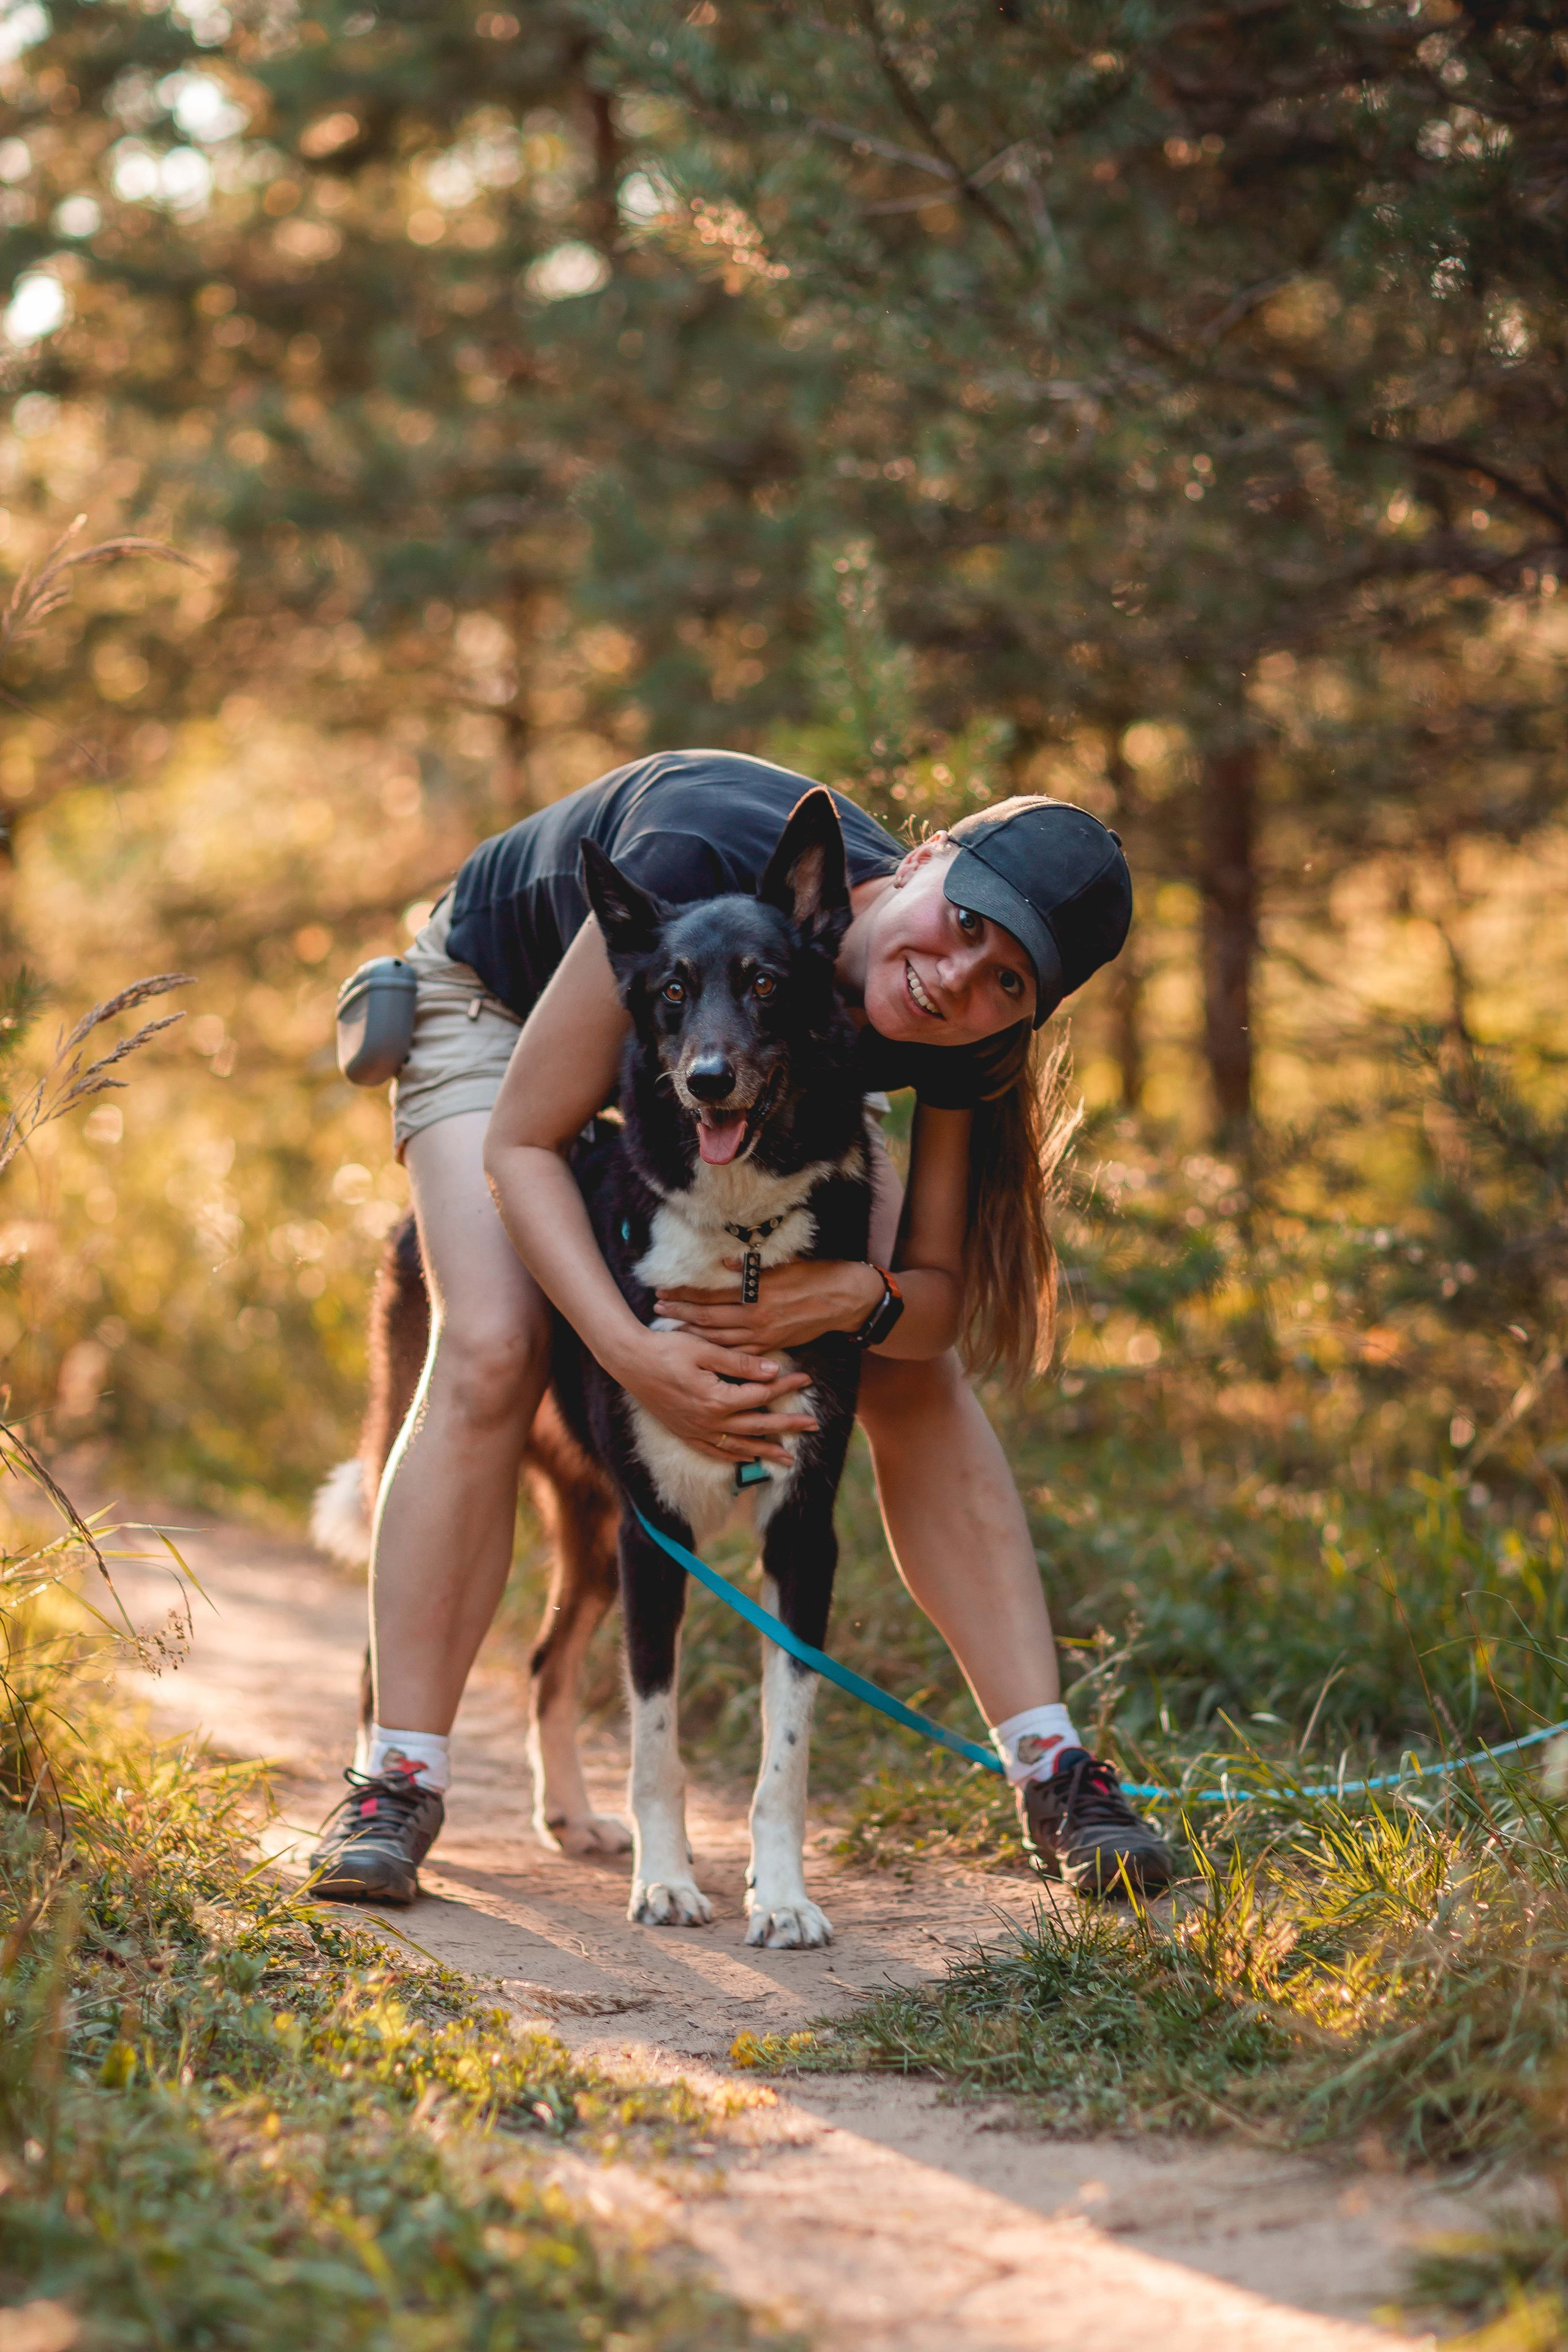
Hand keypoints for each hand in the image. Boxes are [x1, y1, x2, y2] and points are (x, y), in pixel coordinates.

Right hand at [612, 1326, 816, 1466]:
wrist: (630, 1361)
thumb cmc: (666, 1350)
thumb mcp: (705, 1349)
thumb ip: (740, 1364)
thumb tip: (772, 1372)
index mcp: (717, 1399)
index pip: (762, 1395)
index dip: (786, 1387)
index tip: (806, 1379)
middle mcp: (709, 1422)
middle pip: (757, 1427)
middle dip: (787, 1426)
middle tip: (813, 1426)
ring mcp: (696, 1431)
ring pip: (739, 1446)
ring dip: (765, 1452)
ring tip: (788, 1459)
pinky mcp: (685, 1433)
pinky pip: (714, 1452)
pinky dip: (734, 1458)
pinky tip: (747, 1459)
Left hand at [656, 1258, 883, 1353]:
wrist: (846, 1300)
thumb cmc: (817, 1275)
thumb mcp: (784, 1264)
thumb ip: (751, 1266)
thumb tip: (722, 1262)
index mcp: (756, 1293)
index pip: (710, 1296)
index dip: (684, 1295)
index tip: (663, 1292)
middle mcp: (756, 1317)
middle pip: (708, 1320)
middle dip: (680, 1316)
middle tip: (658, 1311)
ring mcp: (764, 1336)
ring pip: (719, 1341)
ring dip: (693, 1335)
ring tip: (672, 1330)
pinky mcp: (772, 1347)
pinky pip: (738, 1355)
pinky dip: (717, 1353)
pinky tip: (702, 1351)